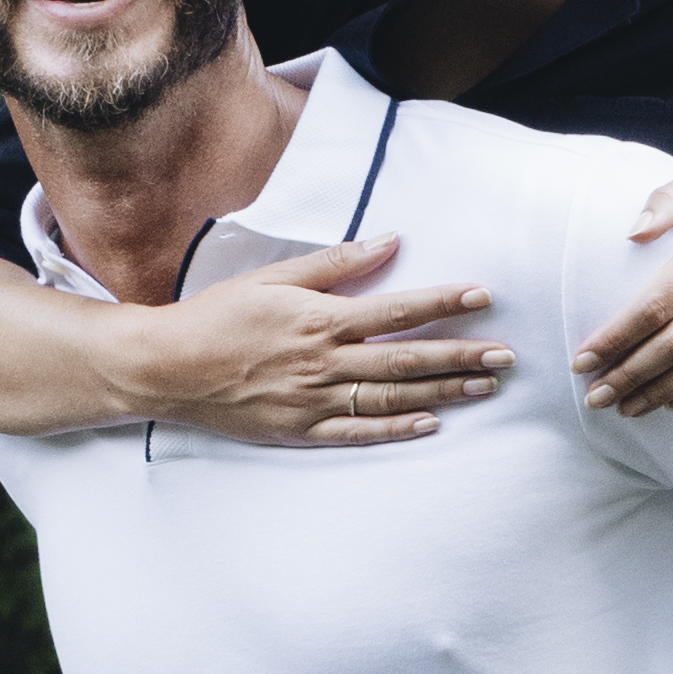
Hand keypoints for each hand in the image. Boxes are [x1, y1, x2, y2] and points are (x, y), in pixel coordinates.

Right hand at [124, 235, 508, 445]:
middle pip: (406, 359)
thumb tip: (391, 241)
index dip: (443, 303)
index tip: (483, 297)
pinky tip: (432, 425)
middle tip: (505, 357)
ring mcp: (314, 402)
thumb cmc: (219, 315)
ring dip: (442, 392)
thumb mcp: (274, 277)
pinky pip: (358, 432)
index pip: (396, 309)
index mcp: (319, 318)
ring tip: (484, 388)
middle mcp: (323, 362)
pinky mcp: (301, 431)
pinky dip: (396, 429)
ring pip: (392, 397)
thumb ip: (336, 262)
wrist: (167, 368)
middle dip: (460, 356)